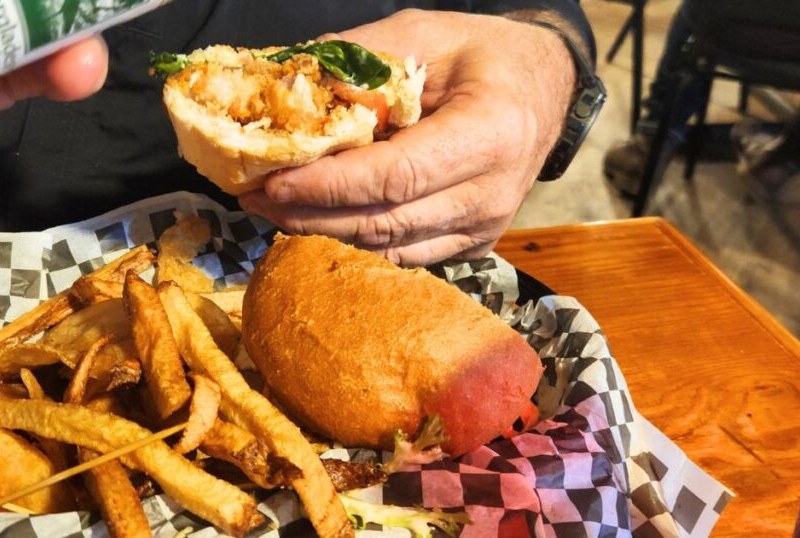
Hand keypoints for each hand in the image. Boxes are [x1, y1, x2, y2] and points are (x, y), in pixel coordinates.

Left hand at [239, 9, 576, 265]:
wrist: (545, 89)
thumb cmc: (483, 56)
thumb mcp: (423, 34)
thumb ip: (356, 59)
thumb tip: (279, 82)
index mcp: (489, 133)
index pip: (395, 178)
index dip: (328, 187)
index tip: (271, 183)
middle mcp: (492, 193)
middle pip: (385, 223)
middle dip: (310, 215)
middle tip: (253, 197)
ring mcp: (486, 228)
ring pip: (388, 247)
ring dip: (324, 231)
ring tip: (273, 207)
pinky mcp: (474, 244)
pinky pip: (404, 254)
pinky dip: (355, 239)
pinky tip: (318, 218)